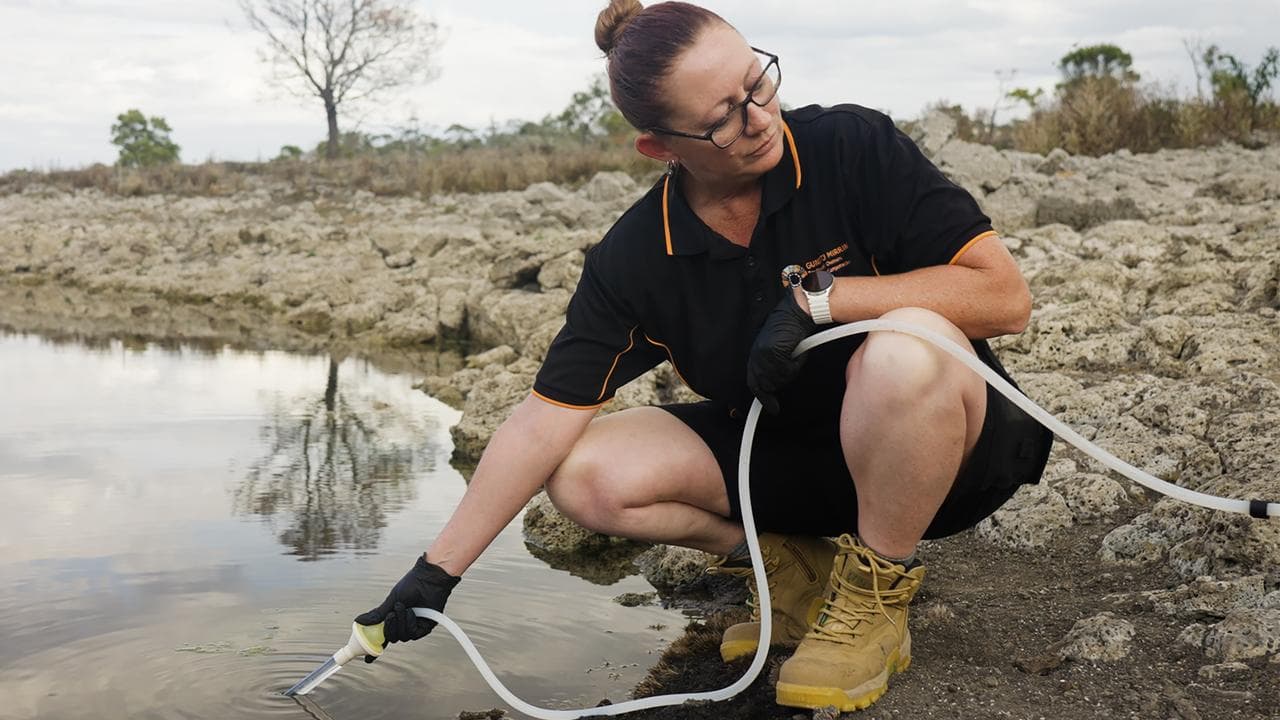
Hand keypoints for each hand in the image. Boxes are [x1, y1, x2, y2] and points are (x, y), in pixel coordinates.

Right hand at [354, 555, 460, 661]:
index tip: (367, 660)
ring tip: (402, 606)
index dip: (375, 649)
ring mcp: (414, 626)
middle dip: (389, 629)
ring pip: (402, 637)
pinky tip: (412, 612)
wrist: (427, 579)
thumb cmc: (410, 586)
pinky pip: (413, 634)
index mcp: (394, 619)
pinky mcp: (425, 627)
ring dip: (400, 622)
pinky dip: (410, 623)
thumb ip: (378, 614)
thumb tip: (358, 621)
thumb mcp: (391, 601)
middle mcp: (403, 625)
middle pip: (391, 638)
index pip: (382, 638)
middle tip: (390, 615)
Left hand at [747, 291, 814, 413]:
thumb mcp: (777, 348)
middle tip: (784, 382)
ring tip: (795, 355)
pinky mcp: (774, 352)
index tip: (771, 407)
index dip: (762, 397)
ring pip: (778, 378)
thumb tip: (774, 385)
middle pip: (765, 384)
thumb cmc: (790, 327)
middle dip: (777, 385)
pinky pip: (788, 370)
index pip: (754, 382)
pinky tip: (798, 351)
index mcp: (755, 354)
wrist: (796, 312)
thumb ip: (772, 365)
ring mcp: (764, 354)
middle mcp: (756, 355)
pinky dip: (797, 363)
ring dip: (790, 371)